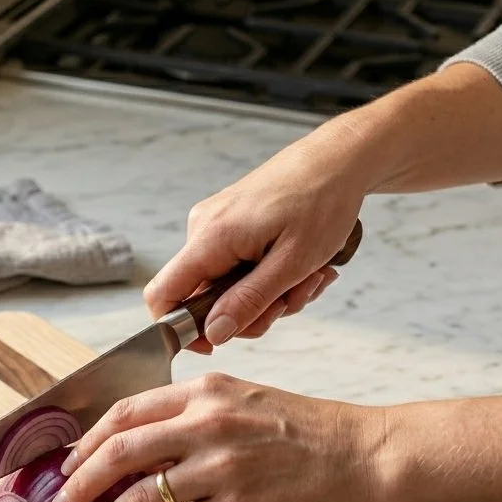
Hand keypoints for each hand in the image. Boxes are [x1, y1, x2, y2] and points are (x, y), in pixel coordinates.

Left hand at [49, 373, 387, 501]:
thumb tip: (141, 449)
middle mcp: (209, 423)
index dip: (87, 440)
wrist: (372, 455)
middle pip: (119, 452)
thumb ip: (194, 416)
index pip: (125, 411)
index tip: (68, 462)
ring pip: (139, 497)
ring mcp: (224, 468)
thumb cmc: (312, 431)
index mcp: (207, 391)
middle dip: (78, 482)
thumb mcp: (247, 401)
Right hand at [144, 133, 366, 351]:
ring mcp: (215, 226)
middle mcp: (203, 229)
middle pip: (202, 299)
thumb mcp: (292, 263)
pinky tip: (300, 267)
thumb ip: (248, 302)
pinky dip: (268, 277)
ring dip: (268, 295)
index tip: (215, 342)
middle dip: (249, 311)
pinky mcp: (230, 225)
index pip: (162, 295)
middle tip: (290, 300)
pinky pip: (237, 269)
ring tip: (307, 277)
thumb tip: (213, 333)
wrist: (340, 158)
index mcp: (210, 237)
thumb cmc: (323, 200)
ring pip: (226, 288)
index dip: (179, 328)